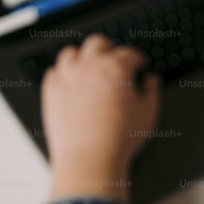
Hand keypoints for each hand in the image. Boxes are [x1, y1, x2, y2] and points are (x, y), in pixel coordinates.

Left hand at [41, 34, 159, 203]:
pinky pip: (53, 72)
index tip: (138, 64)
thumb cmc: (119, 139)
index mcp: (115, 68)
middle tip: (113, 58)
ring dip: (81, 57)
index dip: (136, 58)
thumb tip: (150, 81)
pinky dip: (62, 74)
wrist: (89, 160)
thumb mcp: (147, 114)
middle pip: (97, 43)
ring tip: (87, 67)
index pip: (128, 53)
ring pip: (71, 53)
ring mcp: (67, 77)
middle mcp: (90, 66)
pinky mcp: (51, 92)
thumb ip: (151, 92)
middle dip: (108, 48)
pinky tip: (69, 82)